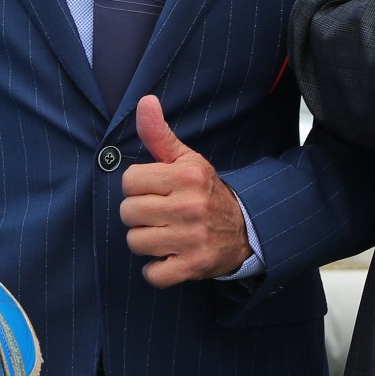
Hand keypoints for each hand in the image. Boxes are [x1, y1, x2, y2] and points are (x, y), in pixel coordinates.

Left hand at [118, 96, 249, 286]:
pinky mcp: (194, 266)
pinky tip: (169, 257)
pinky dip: (156, 270)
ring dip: (146, 241)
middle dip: (138, 215)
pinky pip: (154, 274)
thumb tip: (145, 100)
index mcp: (186, 176)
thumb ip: (159, 134)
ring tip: (164, 234)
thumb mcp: (187, 160)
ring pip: (136, 242)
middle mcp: (190, 206)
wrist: (246, 229)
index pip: (129, 181)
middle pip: (128, 213)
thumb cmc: (205, 191)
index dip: (137, 187)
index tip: (154, 191)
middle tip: (158, 214)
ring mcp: (192, 238)